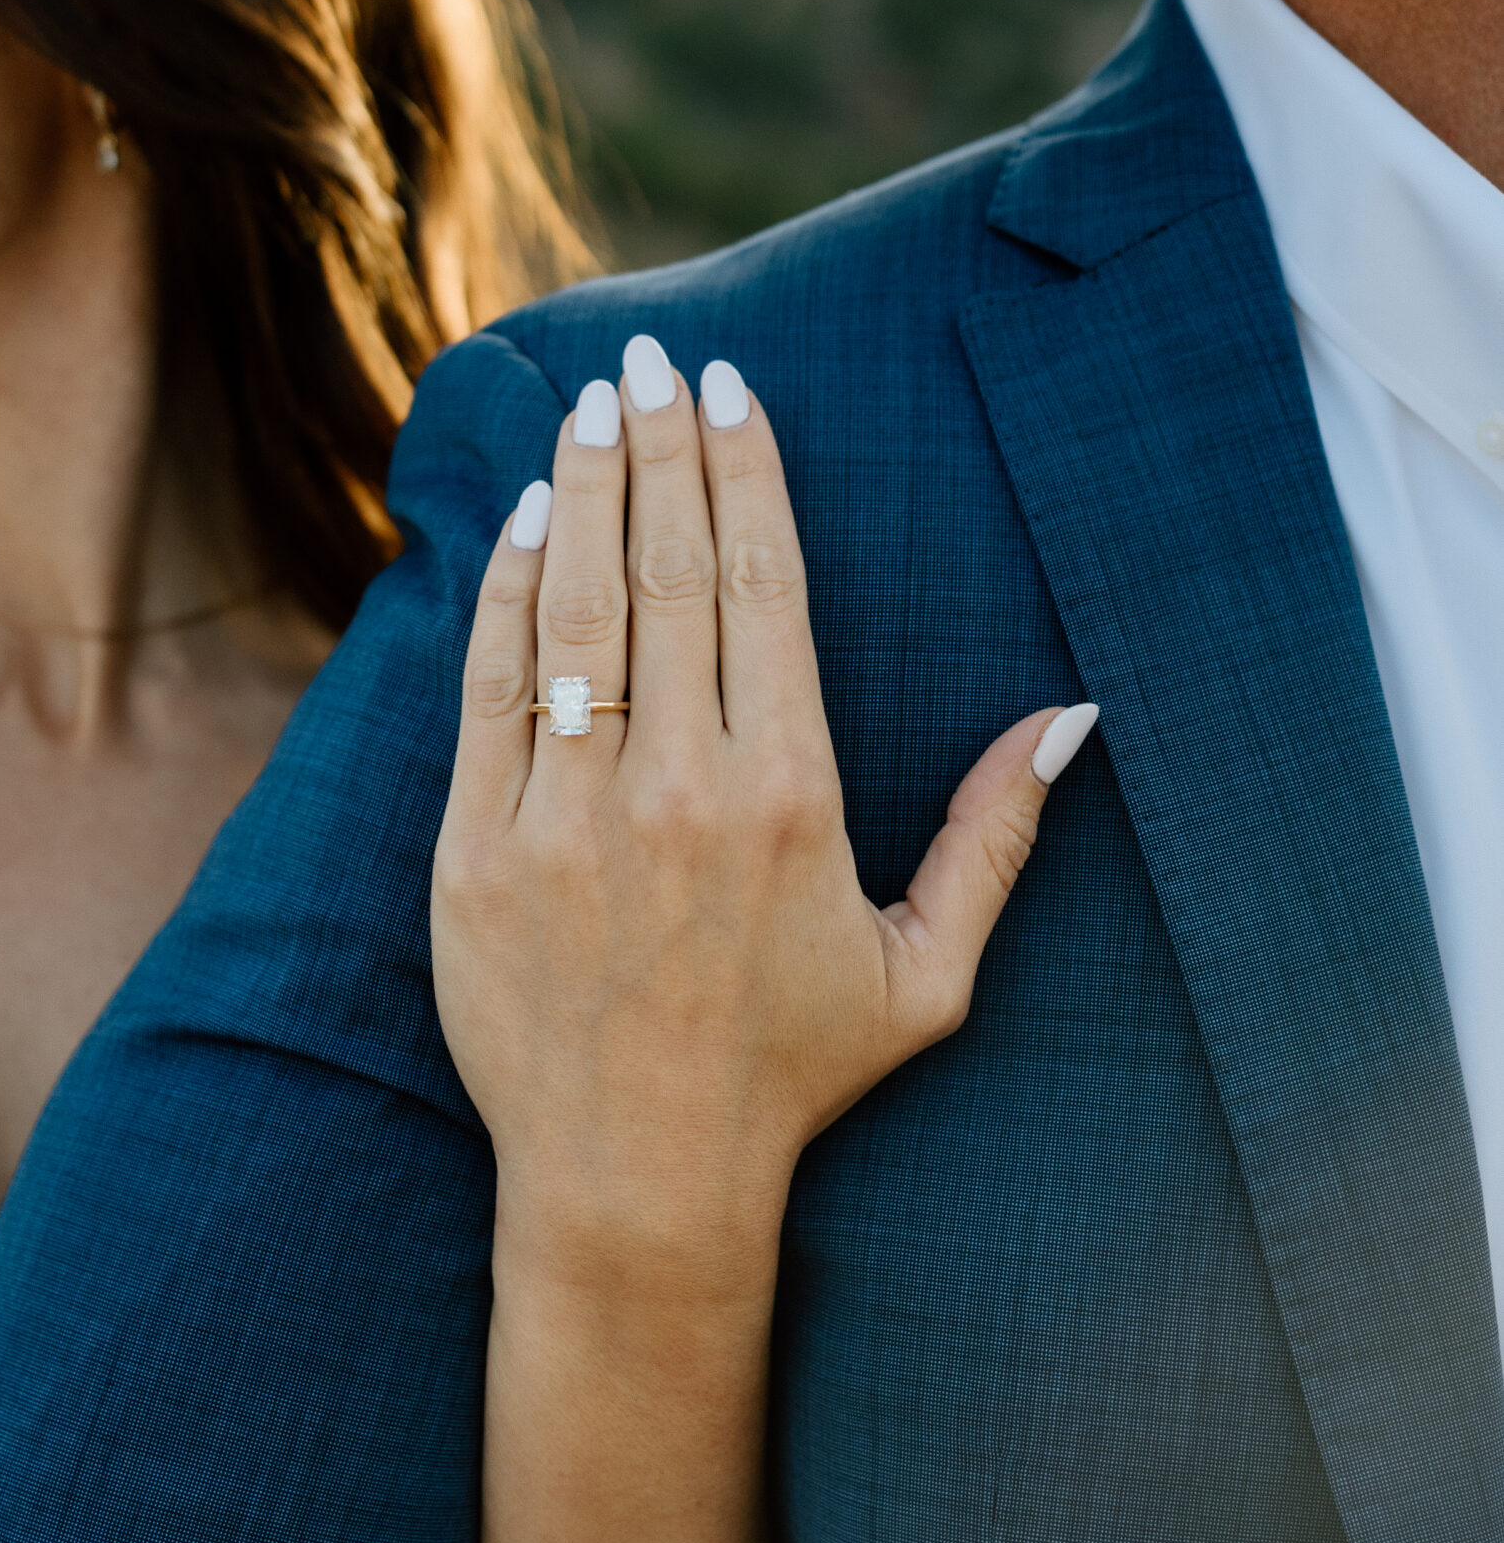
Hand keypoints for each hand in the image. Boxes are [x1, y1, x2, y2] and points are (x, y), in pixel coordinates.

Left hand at [433, 336, 1095, 1258]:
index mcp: (789, 799)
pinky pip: (487, 694)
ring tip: (587, 407)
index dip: (744, 475)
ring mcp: (565, 822)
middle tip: (653, 363)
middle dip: (658, 448)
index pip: (761, 589)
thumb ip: (995, 839)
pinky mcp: (475, 857)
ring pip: (573, 611)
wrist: (636, 1179)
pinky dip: (503, 597)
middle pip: (665, 571)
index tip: (732, 395)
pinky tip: (520, 525)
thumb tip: (1066, 718)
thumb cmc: (791, 1076)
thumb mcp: (928, 975)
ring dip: (580, 491)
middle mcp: (677, 793)